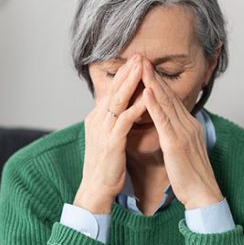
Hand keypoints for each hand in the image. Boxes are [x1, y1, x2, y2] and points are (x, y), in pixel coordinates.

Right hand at [74, 53, 147, 212]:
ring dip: (131, 82)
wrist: (96, 188)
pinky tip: (147, 97)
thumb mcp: (106, 139)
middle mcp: (97, 120)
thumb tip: (121, 111)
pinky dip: (137, 106)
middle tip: (139, 55)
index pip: (111, 91)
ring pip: (118, 100)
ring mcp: (104, 130)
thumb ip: (112, 123)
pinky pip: (125, 119)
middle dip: (127, 71)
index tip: (135, 61)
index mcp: (96, 119)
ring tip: (143, 67)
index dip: (123, 75)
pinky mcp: (112, 141)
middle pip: (114, 90)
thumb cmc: (105, 166)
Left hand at [141, 60, 223, 209]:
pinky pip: (164, 120)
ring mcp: (183, 132)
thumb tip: (166, 128)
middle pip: (169, 95)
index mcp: (189, 126)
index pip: (172, 100)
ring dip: (152, 82)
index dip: (159, 83)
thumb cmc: (191, 177)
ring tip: (140, 66)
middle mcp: (188, 124)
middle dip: (154, 75)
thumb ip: (175, 135)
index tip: (146, 68)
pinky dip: (154, 104)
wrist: (203, 194)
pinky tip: (146, 92)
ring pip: (166, 102)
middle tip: (141, 58)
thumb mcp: (183, 150)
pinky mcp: (176, 143)